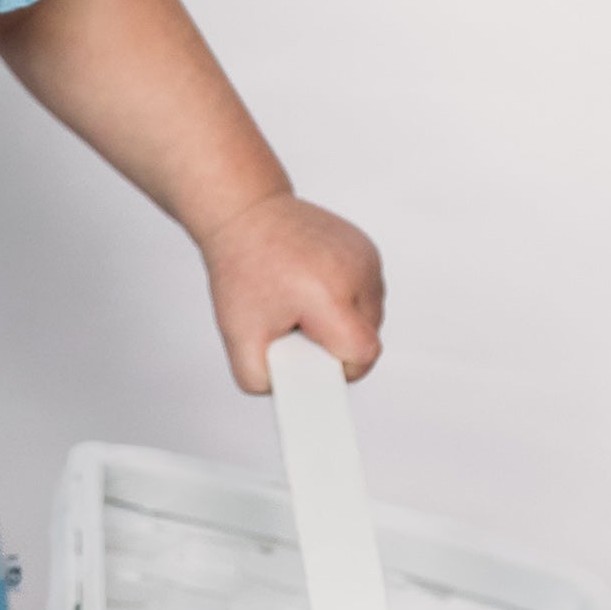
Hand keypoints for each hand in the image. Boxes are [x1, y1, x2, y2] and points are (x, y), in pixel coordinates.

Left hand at [200, 189, 383, 393]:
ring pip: (371, 316)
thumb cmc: (242, 270)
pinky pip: (367, 293)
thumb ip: (263, 381)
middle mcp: (356, 272)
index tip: (316, 362)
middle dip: (335, 344)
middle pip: (368, 338)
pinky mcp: (368, 249)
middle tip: (297, 328)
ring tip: (304, 304)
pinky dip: (346, 298)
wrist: (246, 214)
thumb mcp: (238, 338)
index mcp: (328, 295)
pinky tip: (315, 287)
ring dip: (343, 321)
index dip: (340, 368)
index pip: (362, 354)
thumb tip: (295, 395)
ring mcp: (366, 258)